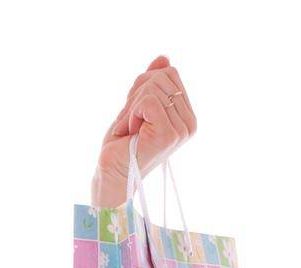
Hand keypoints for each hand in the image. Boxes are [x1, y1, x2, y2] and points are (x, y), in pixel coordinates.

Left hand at [91, 56, 197, 207]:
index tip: (133, 111)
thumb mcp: (136, 107)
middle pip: (163, 76)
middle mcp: (189, 123)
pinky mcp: (168, 134)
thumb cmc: (122, 146)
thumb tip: (163, 58)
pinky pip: (148, 101)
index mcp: (186, 115)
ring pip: (154, 88)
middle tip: (128, 120)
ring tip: (128, 129)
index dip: (144, 85)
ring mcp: (180, 130)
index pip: (170, 73)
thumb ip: (152, 84)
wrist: (111, 176)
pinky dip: (130, 114)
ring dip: (131, 107)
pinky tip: (128, 133)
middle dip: (137, 93)